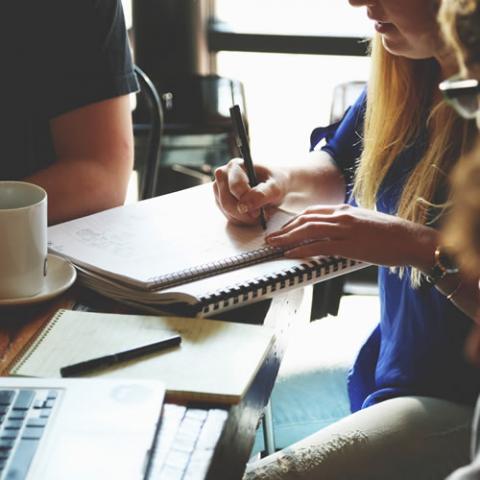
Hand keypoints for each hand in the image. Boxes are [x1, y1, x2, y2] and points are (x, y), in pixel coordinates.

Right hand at [213, 158, 287, 225]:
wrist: (273, 186)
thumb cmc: (275, 182)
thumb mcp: (275, 187)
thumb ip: (261, 194)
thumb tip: (244, 206)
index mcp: (236, 166)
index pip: (235, 186)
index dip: (246, 201)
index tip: (258, 211)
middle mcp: (223, 175)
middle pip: (227, 201)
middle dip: (244, 213)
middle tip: (259, 215)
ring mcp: (219, 189)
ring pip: (227, 211)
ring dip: (244, 217)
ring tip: (258, 213)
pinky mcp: (220, 201)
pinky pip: (228, 216)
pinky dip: (242, 220)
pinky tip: (252, 214)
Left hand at [265, 204, 436, 267]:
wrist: (411, 239)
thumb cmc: (391, 234)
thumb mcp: (364, 222)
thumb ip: (346, 224)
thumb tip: (332, 232)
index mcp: (345, 209)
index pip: (312, 212)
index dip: (293, 221)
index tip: (283, 229)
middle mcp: (342, 215)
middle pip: (305, 219)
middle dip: (284, 229)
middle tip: (270, 238)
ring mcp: (345, 229)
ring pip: (308, 230)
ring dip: (287, 238)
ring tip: (274, 245)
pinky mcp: (350, 244)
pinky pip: (319, 246)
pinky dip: (302, 249)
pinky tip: (291, 254)